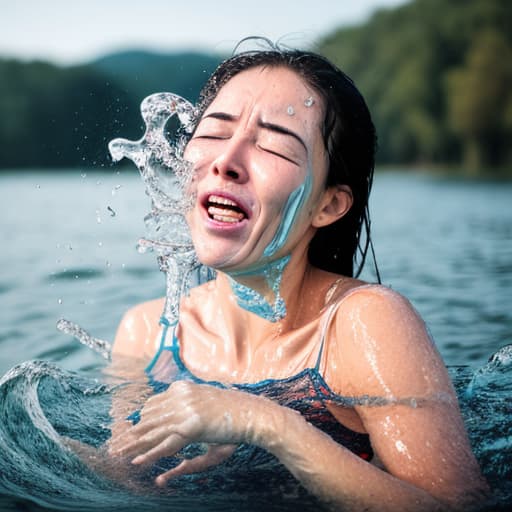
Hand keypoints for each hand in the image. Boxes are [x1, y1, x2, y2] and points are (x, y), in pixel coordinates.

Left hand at [108, 380, 273, 484]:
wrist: (251, 411)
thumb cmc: (231, 412)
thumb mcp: (204, 406)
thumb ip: (185, 411)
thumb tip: (171, 419)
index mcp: (183, 388)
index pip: (152, 405)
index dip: (139, 420)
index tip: (128, 432)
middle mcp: (181, 396)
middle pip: (148, 418)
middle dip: (130, 434)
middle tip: (114, 446)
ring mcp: (186, 409)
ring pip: (153, 431)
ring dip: (133, 446)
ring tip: (118, 456)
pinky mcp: (192, 425)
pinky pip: (166, 443)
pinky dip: (150, 454)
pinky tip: (137, 462)